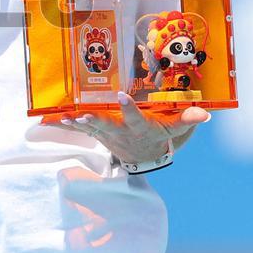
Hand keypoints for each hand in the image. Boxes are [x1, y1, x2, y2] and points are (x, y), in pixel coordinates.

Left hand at [53, 91, 210, 167]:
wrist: (144, 157)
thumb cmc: (159, 136)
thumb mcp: (174, 129)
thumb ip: (186, 119)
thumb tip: (205, 114)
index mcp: (141, 128)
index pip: (136, 118)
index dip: (130, 109)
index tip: (123, 95)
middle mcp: (121, 133)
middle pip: (107, 127)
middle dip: (95, 122)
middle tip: (82, 116)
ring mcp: (107, 135)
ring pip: (90, 129)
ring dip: (75, 124)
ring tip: (62, 117)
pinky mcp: (96, 134)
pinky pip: (79, 129)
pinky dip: (63, 125)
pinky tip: (47, 120)